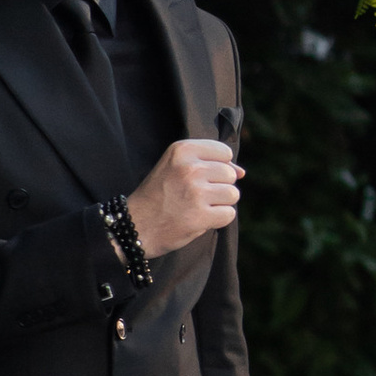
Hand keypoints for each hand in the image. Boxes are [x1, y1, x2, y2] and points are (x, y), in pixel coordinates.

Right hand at [129, 137, 241, 256]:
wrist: (133, 226)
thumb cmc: (158, 195)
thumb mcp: (175, 167)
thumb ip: (209, 163)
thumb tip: (242, 172)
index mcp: (182, 150)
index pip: (224, 152)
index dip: (217, 167)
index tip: (198, 177)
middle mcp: (189, 168)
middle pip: (231, 174)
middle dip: (218, 187)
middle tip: (194, 196)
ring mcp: (195, 192)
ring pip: (233, 194)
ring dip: (219, 204)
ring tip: (196, 207)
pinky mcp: (200, 216)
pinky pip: (229, 214)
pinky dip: (217, 220)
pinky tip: (198, 219)